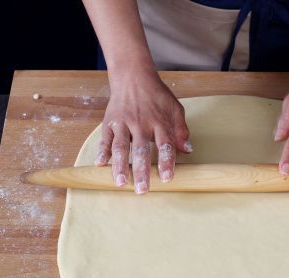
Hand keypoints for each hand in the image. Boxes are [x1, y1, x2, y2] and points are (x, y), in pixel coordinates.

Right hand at [95, 69, 191, 193]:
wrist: (133, 76)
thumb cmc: (156, 95)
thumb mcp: (175, 108)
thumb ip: (181, 130)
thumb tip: (188, 151)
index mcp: (159, 121)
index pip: (164, 145)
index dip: (165, 162)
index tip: (166, 178)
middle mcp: (140, 123)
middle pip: (141, 150)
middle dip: (141, 171)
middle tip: (141, 190)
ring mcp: (123, 122)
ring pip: (121, 146)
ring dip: (120, 166)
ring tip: (120, 183)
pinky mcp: (110, 121)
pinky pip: (105, 138)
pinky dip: (102, 151)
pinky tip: (100, 164)